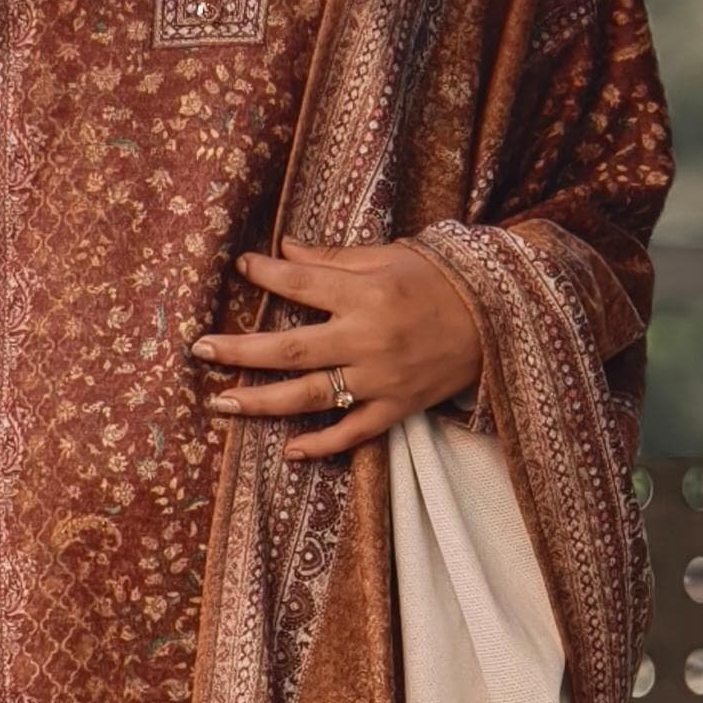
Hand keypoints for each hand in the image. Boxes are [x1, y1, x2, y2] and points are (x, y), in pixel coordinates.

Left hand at [192, 238, 483, 458]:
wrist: (502, 319)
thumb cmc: (442, 280)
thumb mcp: (391, 256)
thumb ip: (336, 259)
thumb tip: (285, 251)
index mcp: (367, 293)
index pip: (303, 283)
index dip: (268, 275)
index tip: (241, 267)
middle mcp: (368, 337)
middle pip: (291, 348)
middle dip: (240, 350)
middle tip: (200, 349)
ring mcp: (381, 377)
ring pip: (310, 396)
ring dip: (262, 401)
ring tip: (221, 403)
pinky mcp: (398, 406)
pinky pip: (354, 433)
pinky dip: (322, 445)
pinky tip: (289, 451)